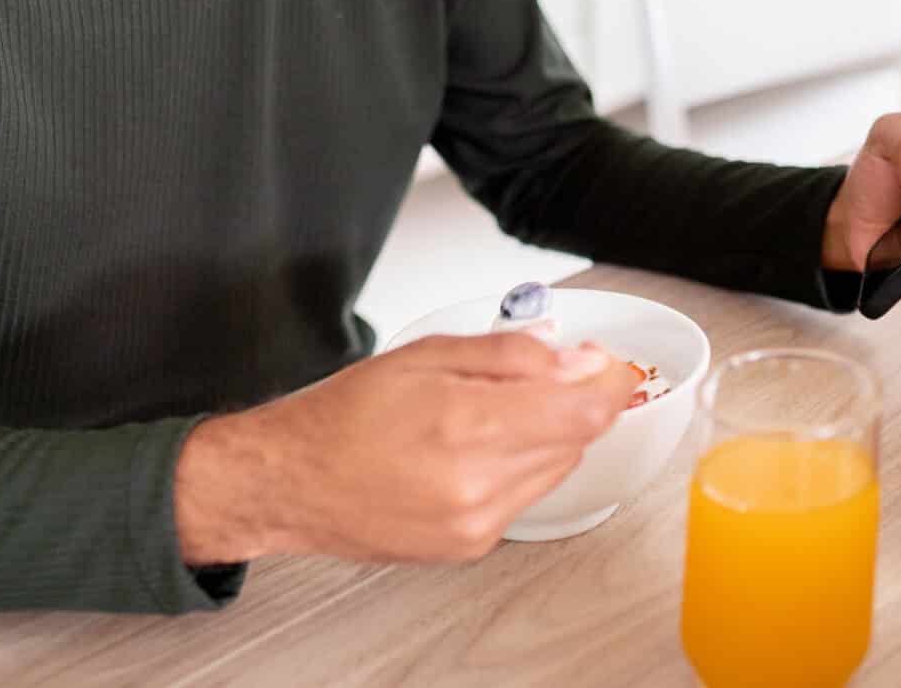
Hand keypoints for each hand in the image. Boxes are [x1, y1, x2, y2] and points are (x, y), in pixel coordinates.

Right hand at [174, 331, 638, 564]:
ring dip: (543, 436)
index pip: (583, 411)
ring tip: (485, 415)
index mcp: (466, 425)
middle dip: (568, 401)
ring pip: (554, 470)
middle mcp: (477, 484)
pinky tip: (469, 452)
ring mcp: (476, 523)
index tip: (607, 364)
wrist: (292, 481)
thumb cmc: (346, 415)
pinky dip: (515, 468)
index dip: (609, 382)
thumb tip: (575, 358)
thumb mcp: (427, 353)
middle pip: (574, 439)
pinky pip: (523, 498)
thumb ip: (511, 355)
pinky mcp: (470, 547)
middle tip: (536, 376)